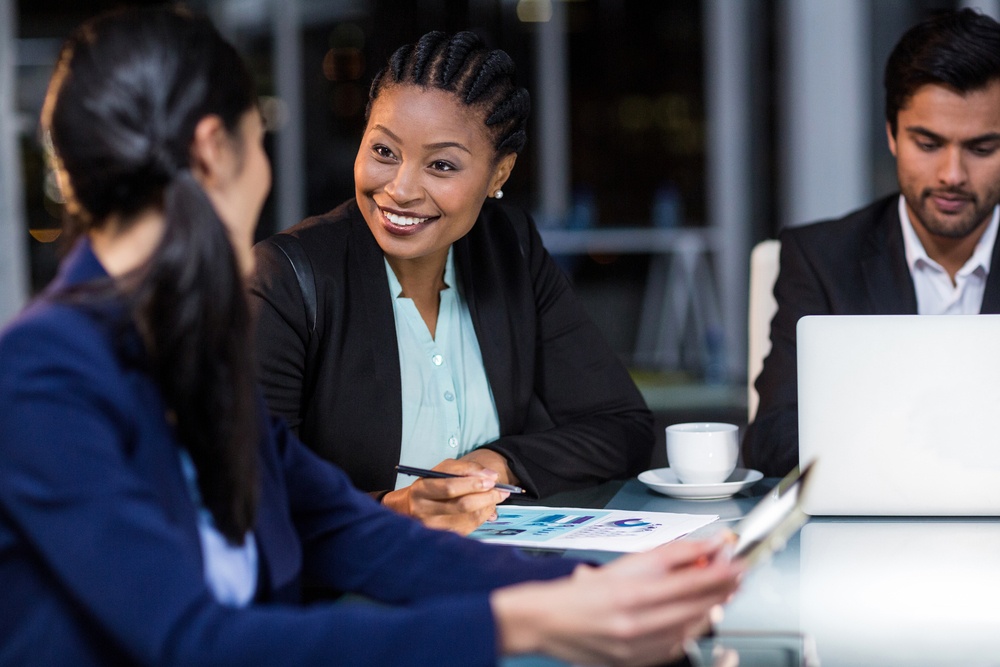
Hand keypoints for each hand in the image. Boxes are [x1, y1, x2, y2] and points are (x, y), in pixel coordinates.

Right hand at [382, 459, 509, 533]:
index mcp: (421, 490)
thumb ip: (466, 468)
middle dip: (486, 496)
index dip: (473, 484)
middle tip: (502, 490)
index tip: (492, 480)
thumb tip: (491, 476)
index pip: (449, 488)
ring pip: (469, 518)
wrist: (411, 508)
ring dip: (488, 506)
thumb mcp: (443, 469)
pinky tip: (485, 507)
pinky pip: (471, 527)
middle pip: (462, 505)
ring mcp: (434, 528)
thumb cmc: (432, 484)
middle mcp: (424, 511)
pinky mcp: (444, 537)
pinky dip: (483, 516)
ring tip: (496, 496)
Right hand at [491, 538, 743, 665]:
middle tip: (738, 576)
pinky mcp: (638, 662)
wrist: (550, 622)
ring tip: (720, 594)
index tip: (738, 563)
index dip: (720, 572)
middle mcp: (636, 623)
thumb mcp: (626, 564)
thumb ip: (670, 555)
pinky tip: (695, 618)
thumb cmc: (584, 592)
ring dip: (710, 610)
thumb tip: (705, 546)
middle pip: (695, 607)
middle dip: (722, 590)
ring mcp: (638, 648)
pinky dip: (690, 631)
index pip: (690, 582)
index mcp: (631, 593)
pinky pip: (676, 648)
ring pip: (690, 630)